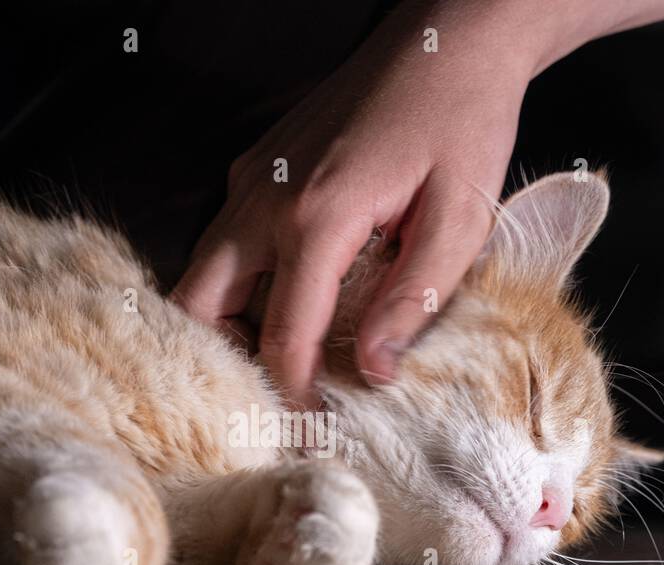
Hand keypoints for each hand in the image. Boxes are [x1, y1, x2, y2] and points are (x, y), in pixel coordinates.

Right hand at [173, 0, 534, 406]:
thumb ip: (414, 301)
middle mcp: (263, 199)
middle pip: (200, 306)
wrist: (448, 38)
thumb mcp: (460, 218)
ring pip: (202, 274)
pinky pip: (225, 242)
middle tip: (271, 396)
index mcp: (316, 217)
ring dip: (226, 323)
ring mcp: (250, 179)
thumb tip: (375, 373)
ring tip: (276, 360)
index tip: (311, 427)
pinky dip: (238, 285)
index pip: (282, 336)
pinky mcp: (254, 168)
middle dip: (226, 362)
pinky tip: (285, 302)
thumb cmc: (463, 122)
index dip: (294, 393)